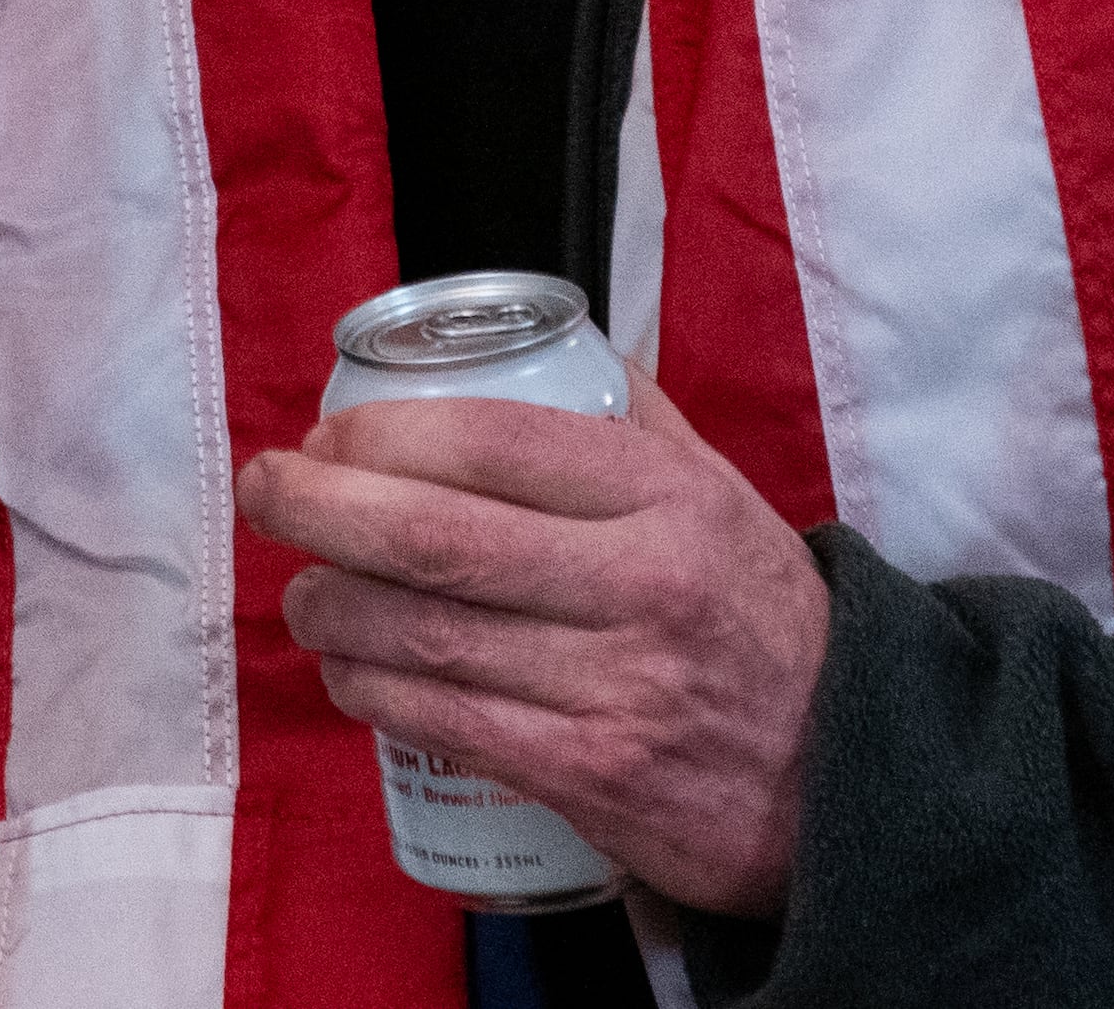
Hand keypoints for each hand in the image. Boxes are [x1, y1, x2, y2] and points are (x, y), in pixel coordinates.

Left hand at [234, 361, 825, 920]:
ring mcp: (612, 685)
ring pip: (420, 633)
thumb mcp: (720, 493)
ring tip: (303, 592)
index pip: (490, 440)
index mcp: (664, 495)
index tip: (327, 433)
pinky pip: (443, 721)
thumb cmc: (756, 617)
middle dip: (316, 506)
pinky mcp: (589, 776)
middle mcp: (638, 583)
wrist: (847, 774)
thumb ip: (629, 417)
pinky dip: (372, 690)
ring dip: (329, 607)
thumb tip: (538, 338)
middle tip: (267, 491)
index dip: (381, 432)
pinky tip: (349, 671)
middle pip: (430, 534)